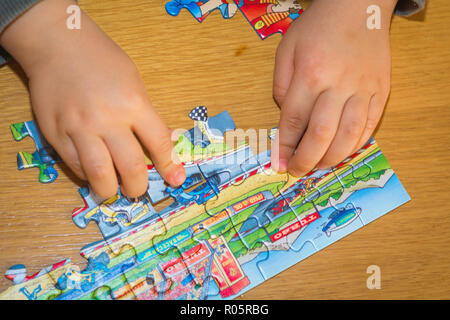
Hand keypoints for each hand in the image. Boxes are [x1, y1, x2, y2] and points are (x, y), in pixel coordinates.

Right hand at [1, 0, 185, 197]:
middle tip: (137, 190)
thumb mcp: (134, 83)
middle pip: (129, 167)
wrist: (58, 44)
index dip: (169, 166)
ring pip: (98, 173)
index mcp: (134, 104)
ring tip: (113, 190)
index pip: (158, 144)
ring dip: (109, 189)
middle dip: (138, 187)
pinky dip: (86, 174)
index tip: (175, 179)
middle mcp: (107, 119)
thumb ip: (145, 116)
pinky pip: (74, 165)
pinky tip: (92, 171)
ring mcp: (79, 128)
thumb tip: (159, 146)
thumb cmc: (102, 61)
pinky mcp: (55, 133)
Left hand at [272, 0, 396, 175]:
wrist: (358, 7)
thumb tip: (284, 118)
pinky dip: (355, 145)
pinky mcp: (381, 92)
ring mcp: (363, 89)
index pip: (292, 120)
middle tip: (297, 171)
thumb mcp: (286, 49)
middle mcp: (338, 84)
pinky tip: (342, 151)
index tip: (278, 163)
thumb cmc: (318, 27)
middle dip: (306, 159)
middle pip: (320, 134)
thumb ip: (281, 85)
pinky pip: (370, 126)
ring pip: (348, 136)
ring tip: (318, 166)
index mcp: (310, 74)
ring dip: (331, 158)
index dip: (284, 146)